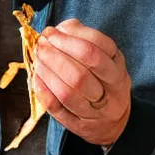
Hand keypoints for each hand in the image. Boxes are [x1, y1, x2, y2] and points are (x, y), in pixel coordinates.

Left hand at [34, 19, 130, 145]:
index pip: (97, 49)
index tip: (53, 31)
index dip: (71, 37)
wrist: (114, 123)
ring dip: (48, 72)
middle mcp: (111, 94)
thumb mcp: (107, 60)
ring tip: (38, 58)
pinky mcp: (79, 126)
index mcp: (118, 71)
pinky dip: (44, 91)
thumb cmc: (105, 84)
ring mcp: (95, 113)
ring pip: (68, 93)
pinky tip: (37, 77)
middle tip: (42, 44)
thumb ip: (86, 40)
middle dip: (56, 55)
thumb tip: (63, 27)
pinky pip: (58, 109)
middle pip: (81, 73)